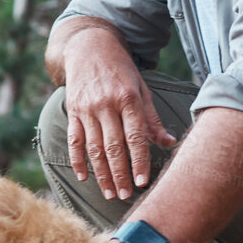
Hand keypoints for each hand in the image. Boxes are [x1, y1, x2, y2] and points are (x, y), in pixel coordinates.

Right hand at [62, 28, 177, 199]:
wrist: (89, 47)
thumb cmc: (122, 71)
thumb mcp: (142, 89)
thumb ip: (152, 119)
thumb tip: (169, 143)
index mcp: (128, 99)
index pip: (135, 137)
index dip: (140, 161)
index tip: (143, 182)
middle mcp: (106, 105)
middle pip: (114, 147)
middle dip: (120, 174)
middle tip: (126, 195)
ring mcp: (87, 109)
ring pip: (94, 148)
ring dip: (102, 174)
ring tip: (110, 193)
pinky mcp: (73, 111)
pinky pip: (74, 140)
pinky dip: (78, 161)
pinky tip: (84, 177)